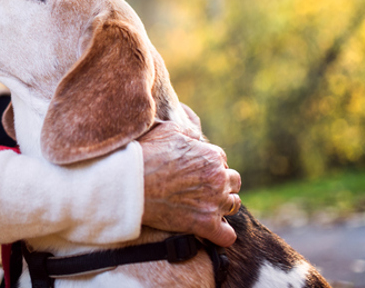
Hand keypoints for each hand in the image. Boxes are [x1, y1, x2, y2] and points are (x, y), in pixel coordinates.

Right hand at [138, 121, 240, 246]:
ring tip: (206, 206)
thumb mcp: (168, 130)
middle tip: (201, 188)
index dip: (208, 165)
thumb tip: (195, 135)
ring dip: (223, 205)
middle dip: (221, 183)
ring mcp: (214, 202)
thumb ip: (188, 131)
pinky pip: (227, 235)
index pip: (221, 160)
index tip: (195, 171)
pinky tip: (211, 230)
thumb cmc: (146, 154)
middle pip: (233, 181)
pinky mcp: (205, 224)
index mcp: (211, 156)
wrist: (130, 183)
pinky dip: (222, 233)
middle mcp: (218, 179)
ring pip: (234, 205)